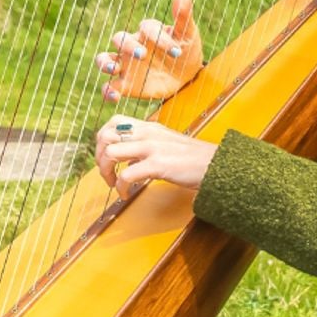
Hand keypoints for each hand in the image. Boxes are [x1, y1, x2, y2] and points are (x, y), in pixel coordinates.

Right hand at [94, 0, 202, 100]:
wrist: (186, 77)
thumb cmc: (185, 50)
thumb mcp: (188, 34)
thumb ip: (183, 16)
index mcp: (148, 32)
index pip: (147, 28)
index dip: (159, 36)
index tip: (177, 50)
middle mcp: (133, 46)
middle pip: (119, 39)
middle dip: (128, 46)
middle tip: (142, 55)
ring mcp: (127, 65)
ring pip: (105, 59)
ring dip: (105, 63)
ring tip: (112, 69)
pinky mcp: (126, 85)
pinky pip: (109, 86)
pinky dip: (107, 91)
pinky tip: (114, 97)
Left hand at [94, 117, 218, 201]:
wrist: (217, 165)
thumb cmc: (194, 159)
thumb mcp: (167, 143)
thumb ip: (146, 146)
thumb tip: (127, 159)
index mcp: (149, 127)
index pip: (114, 121)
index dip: (103, 139)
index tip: (107, 156)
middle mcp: (148, 133)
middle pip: (105, 135)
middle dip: (98, 157)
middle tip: (107, 173)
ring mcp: (152, 147)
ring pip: (110, 152)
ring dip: (106, 171)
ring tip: (114, 184)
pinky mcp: (158, 164)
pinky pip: (126, 175)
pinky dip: (120, 187)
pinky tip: (126, 194)